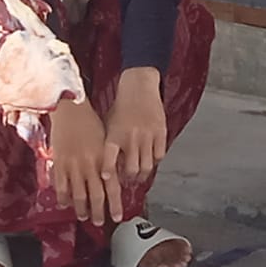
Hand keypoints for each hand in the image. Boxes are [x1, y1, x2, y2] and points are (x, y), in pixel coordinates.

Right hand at [46, 98, 121, 223]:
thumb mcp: (105, 140)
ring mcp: (73, 165)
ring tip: (83, 216)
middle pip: (96, 196)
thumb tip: (111, 179)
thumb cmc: (90, 122)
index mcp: (104, 158)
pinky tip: (64, 204)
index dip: (115, 204)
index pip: (112, 187)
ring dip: (81, 208)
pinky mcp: (59, 163)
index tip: (117, 216)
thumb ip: (108, 160)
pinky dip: (63, 197)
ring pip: (78, 195)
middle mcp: (90, 164)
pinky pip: (60, 186)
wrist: (70, 109)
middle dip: (98, 212)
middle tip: (99, 222)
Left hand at [106, 67, 168, 183]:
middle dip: (130, 179)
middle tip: (129, 180)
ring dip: (143, 174)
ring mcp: (147, 135)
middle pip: (132, 170)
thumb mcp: (108, 125)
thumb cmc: (121, 107)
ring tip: (140, 175)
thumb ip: (108, 145)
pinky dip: (155, 161)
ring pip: (147, 166)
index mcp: (114, 135)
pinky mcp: (160, 132)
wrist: (138, 86)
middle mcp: (130, 137)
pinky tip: (150, 159)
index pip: (109, 159)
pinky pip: (159, 156)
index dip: (108, 172)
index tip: (107, 180)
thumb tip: (105, 167)